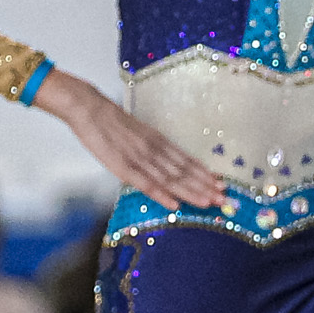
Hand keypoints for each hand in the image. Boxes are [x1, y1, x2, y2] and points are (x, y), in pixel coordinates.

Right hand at [37, 71, 222, 210]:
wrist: (88, 107)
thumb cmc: (111, 121)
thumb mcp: (139, 132)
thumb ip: (153, 146)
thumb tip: (167, 161)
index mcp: (158, 141)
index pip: (186, 160)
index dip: (205, 174)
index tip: (221, 184)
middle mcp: (154, 150)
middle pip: (184, 171)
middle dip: (205, 187)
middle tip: (224, 199)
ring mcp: (139, 158)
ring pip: (170, 179)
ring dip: (191, 192)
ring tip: (209, 203)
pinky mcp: (122, 166)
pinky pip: (145, 183)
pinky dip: (161, 195)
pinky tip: (175, 205)